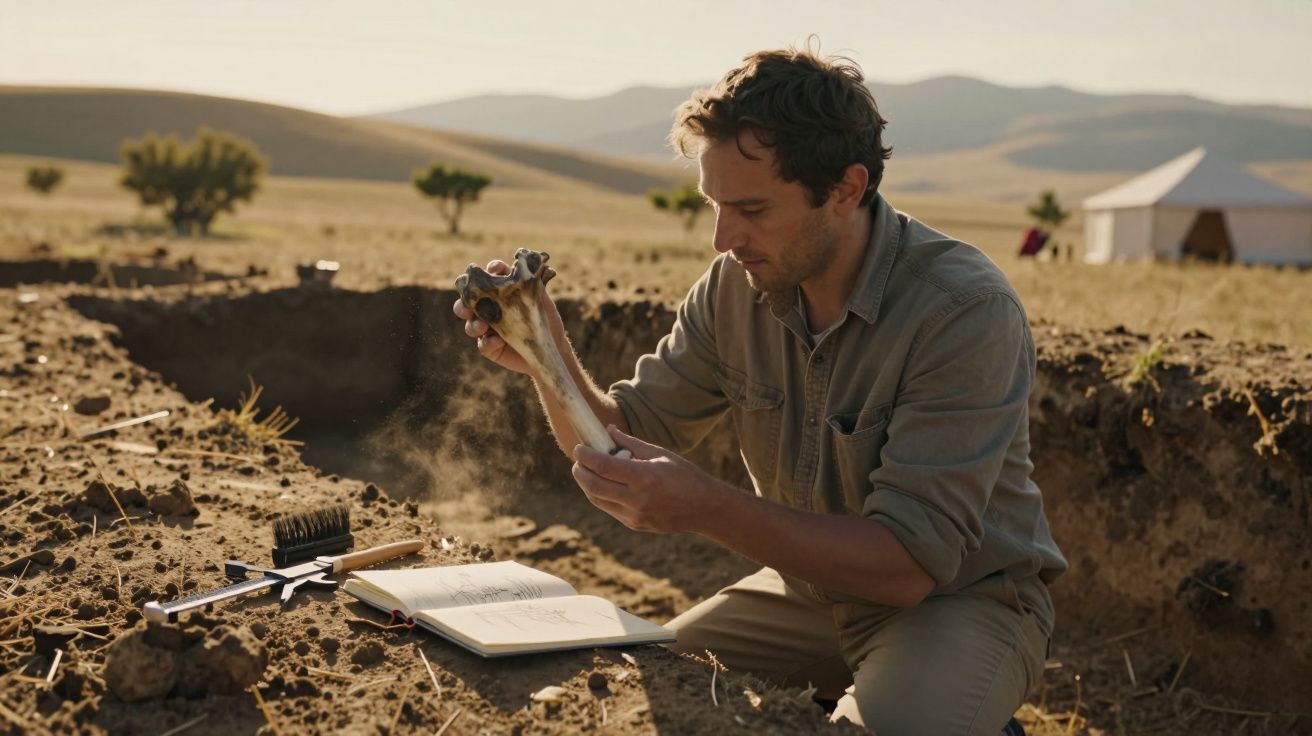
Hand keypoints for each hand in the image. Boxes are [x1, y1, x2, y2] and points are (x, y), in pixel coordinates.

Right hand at [452, 259, 564, 375]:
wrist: (554, 345)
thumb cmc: (545, 317)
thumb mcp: (539, 297)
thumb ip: (528, 282)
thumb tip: (522, 266)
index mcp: (496, 293)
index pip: (485, 279)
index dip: (486, 272)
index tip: (494, 270)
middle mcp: (488, 309)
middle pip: (466, 303)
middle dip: (462, 304)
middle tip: (467, 307)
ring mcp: (487, 329)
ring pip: (470, 326)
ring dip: (473, 325)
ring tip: (482, 327)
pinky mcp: (491, 348)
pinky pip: (483, 345)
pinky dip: (488, 343)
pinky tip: (498, 341)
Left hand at [571, 425, 730, 533]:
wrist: (704, 509)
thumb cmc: (685, 475)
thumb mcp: (660, 454)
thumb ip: (631, 443)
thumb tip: (608, 431)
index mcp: (645, 477)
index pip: (603, 466)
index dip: (585, 456)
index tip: (578, 448)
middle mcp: (638, 499)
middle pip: (594, 486)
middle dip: (580, 472)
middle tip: (577, 460)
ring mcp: (635, 515)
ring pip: (597, 500)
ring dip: (586, 485)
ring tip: (585, 471)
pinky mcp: (634, 525)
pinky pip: (609, 509)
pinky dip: (600, 495)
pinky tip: (601, 484)